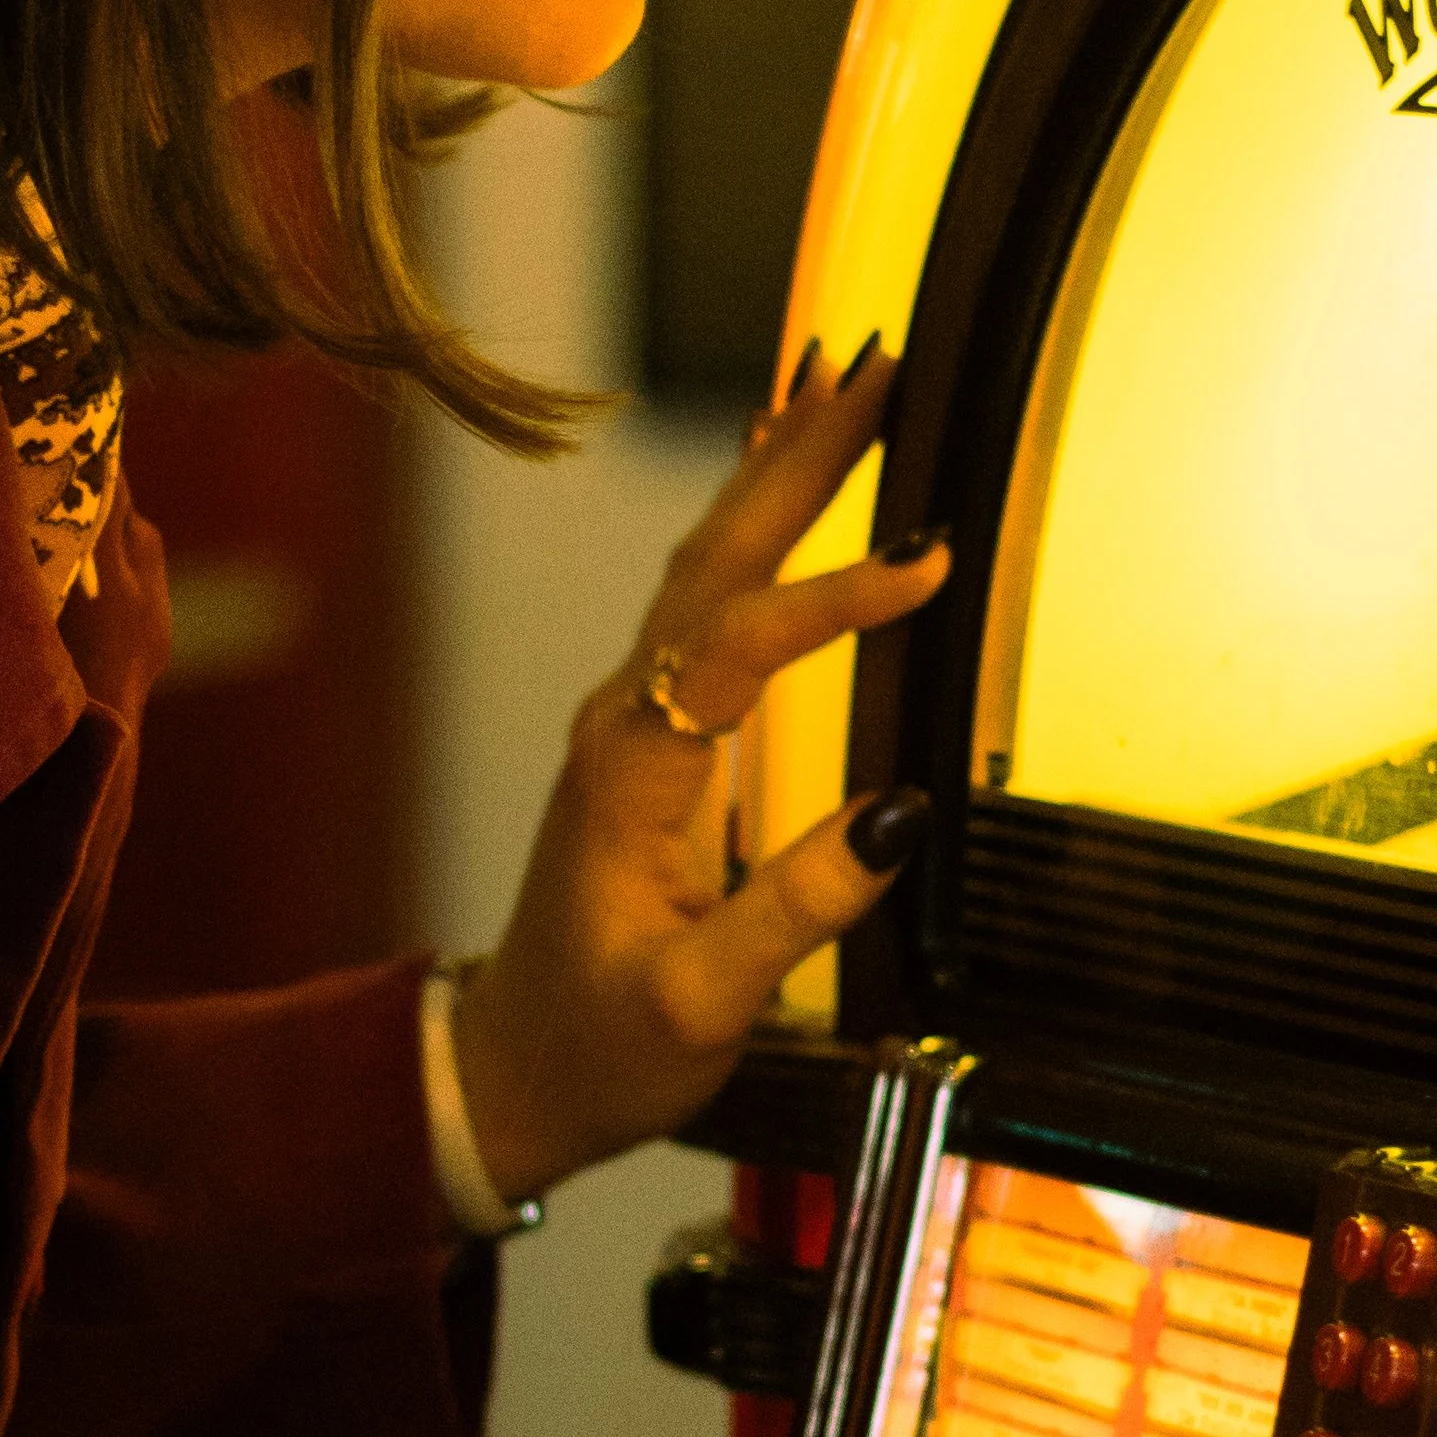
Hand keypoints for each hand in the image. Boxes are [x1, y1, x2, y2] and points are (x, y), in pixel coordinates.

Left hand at [452, 338, 949, 1200]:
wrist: (509, 1070)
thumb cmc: (601, 1047)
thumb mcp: (703, 1006)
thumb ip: (796, 911)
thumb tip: (898, 813)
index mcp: (635, 773)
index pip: (740, 648)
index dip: (833, 598)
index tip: (926, 563)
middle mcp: (625, 720)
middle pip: (718, 557)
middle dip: (802, 458)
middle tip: (880, 366)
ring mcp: (633, 717)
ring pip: (709, 559)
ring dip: (780, 467)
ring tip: (849, 377)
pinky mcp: (651, 732)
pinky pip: (706, 594)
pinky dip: (754, 516)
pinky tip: (780, 462)